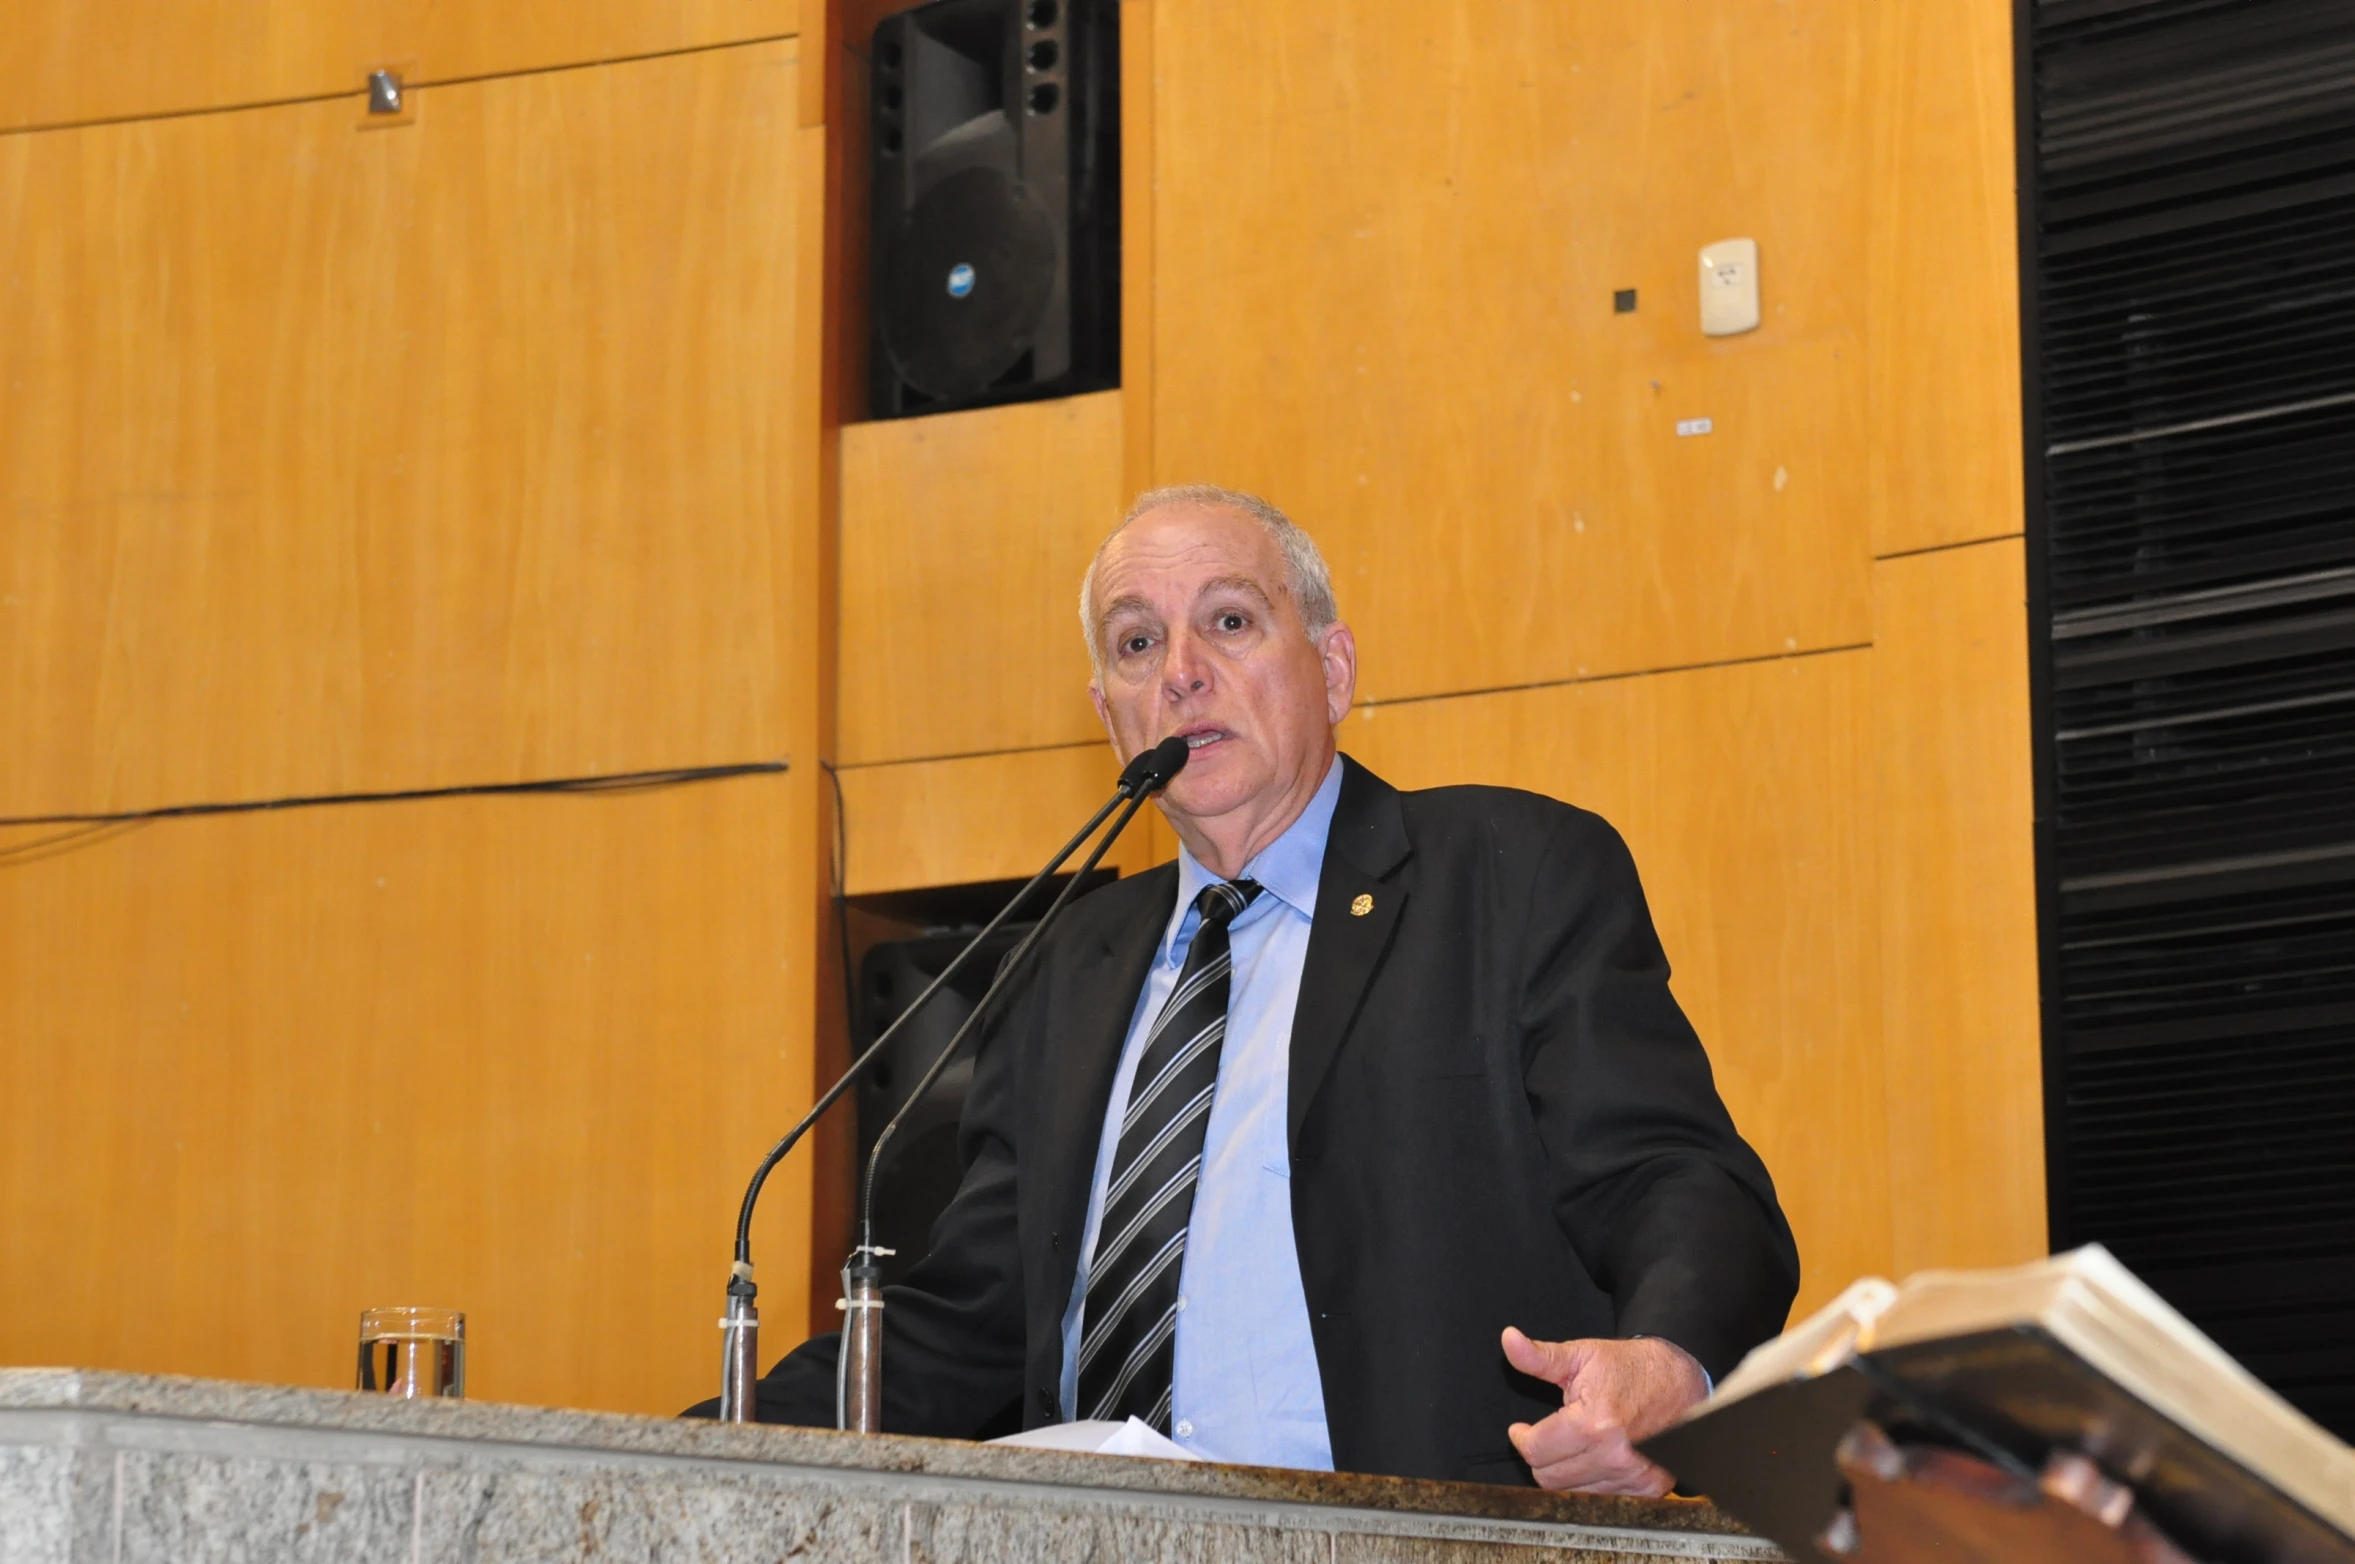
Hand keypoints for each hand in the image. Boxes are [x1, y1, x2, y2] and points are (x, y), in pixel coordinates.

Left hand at [1501, 1329, 1708, 1494]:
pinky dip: (1592, 1481)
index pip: (1535, 1451)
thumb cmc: (1633, 1369)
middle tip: (1548, 1435)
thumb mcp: (1582, 1355)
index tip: (1521, 1430)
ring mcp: (1633, 1476)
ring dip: (1567, 1469)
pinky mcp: (1648, 1488)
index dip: (1521, 1437)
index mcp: (1592, 1424)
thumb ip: (1540, 1357)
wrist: (1682, 1383)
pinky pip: (1602, 1497)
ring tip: (1575, 1443)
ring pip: (1573, 1491)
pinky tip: (1595, 1457)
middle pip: (1549, 1478)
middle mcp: (1614, 1456)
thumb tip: (1510, 1340)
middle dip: (1541, 1455)